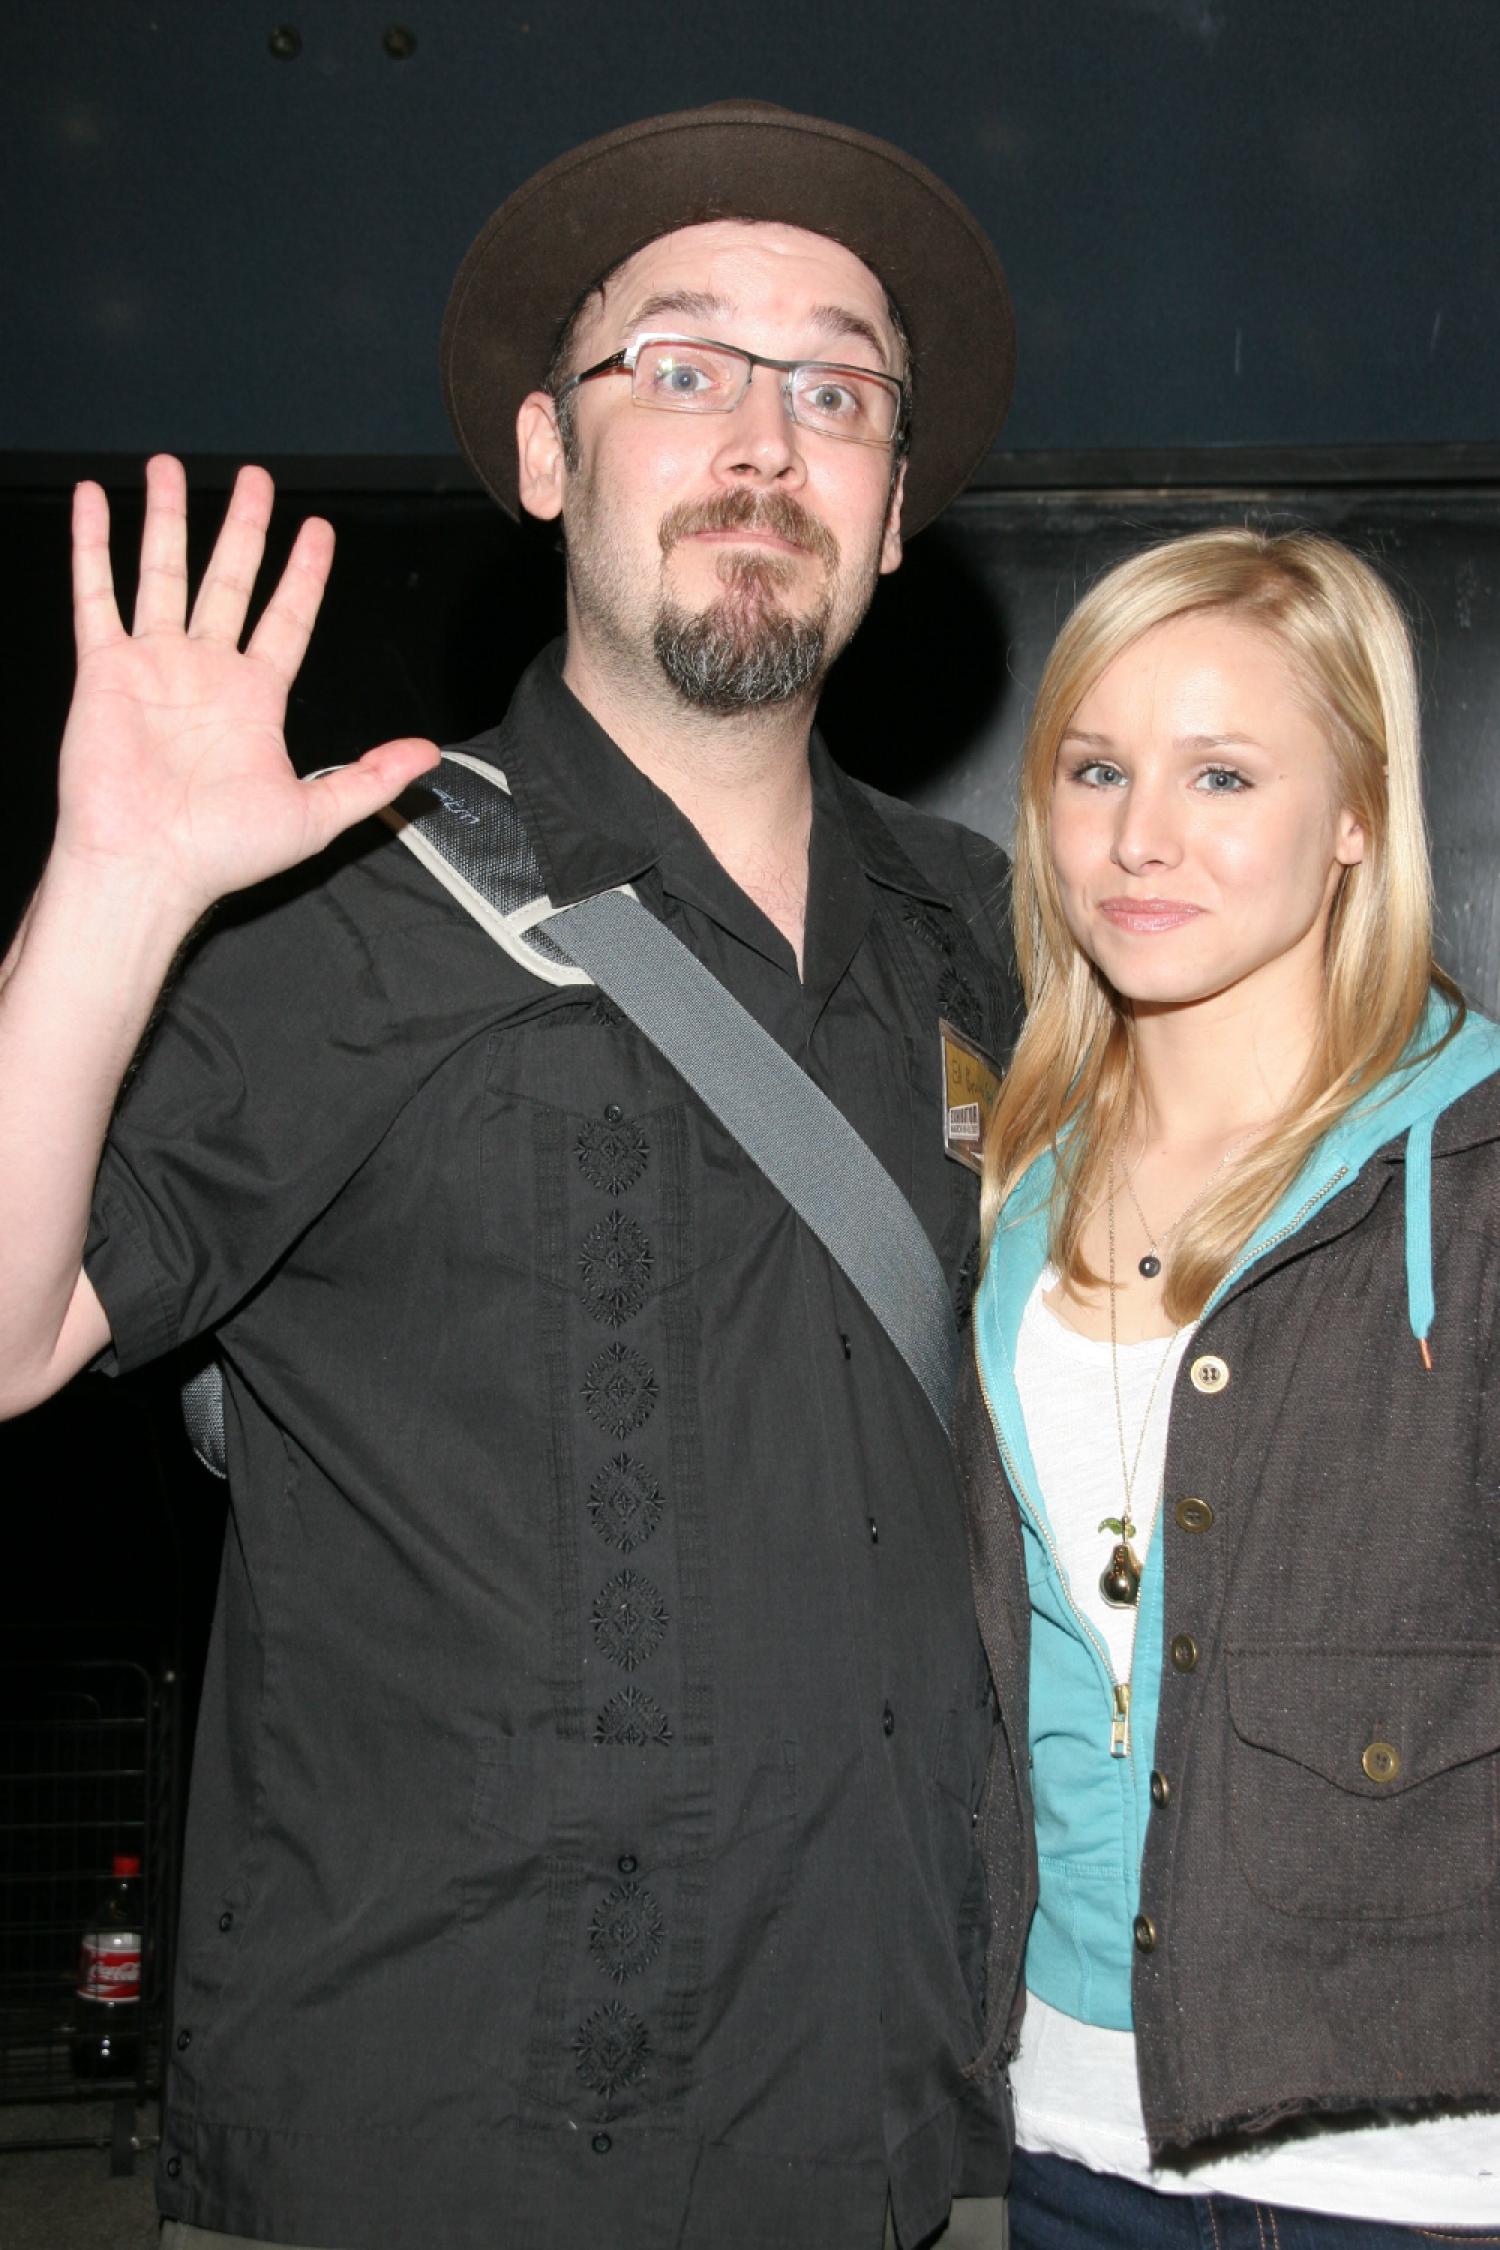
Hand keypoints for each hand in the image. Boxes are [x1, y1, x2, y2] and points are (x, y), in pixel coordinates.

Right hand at [57, 455, 439, 918]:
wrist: (148, 867)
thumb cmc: (222, 853)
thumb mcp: (318, 815)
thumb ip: (371, 777)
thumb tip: (430, 754)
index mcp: (255, 700)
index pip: (286, 619)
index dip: (303, 575)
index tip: (318, 532)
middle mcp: (205, 672)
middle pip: (230, 580)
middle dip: (245, 528)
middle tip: (258, 479)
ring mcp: (154, 665)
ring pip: (163, 572)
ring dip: (168, 517)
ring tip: (170, 466)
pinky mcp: (104, 668)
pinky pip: (96, 594)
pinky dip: (93, 545)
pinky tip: (95, 499)